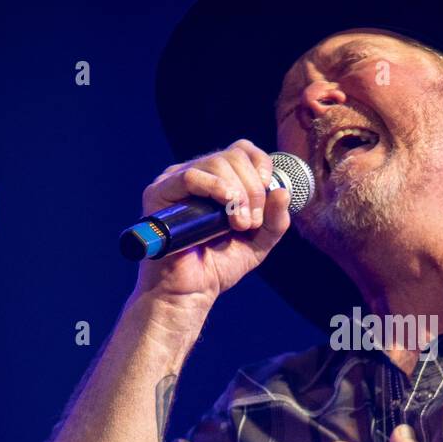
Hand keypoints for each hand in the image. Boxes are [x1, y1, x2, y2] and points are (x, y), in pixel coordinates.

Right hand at [132, 139, 291, 310]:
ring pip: (216, 162)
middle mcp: (197, 175)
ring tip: (238, 224)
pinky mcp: (159, 193)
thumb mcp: (258, 242)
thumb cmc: (218, 266)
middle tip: (250, 223)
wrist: (190, 291)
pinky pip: (190, 176)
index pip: (242, 150)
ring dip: (238, 193)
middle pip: (233, 156)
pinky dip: (215, 187)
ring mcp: (175, 181)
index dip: (261, 164)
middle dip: (252, 189)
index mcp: (218, 180)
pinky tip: (227, 205)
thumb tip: (283, 191)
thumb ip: (275, 220)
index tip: (269, 191)